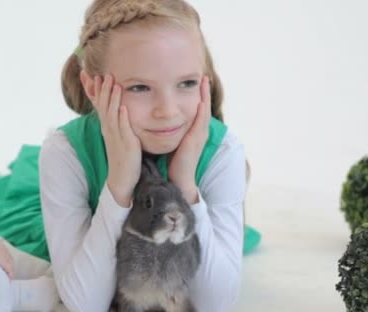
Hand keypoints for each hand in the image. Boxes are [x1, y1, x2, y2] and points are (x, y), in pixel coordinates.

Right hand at [92, 74, 140, 206]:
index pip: (99, 104)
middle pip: (104, 106)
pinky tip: (124, 107)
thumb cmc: (123, 156)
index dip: (95, 90)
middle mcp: (109, 129)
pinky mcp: (126, 144)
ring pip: (112, 114)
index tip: (92, 75)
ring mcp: (116, 136)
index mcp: (107, 126)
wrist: (121, 178)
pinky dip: (123, 116)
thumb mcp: (118, 137)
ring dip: (112, 99)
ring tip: (114, 83)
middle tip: (104, 74)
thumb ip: (119, 122)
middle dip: (103, 89)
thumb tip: (120, 109)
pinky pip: (123, 128)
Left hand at [168, 76, 210, 203]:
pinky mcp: (196, 141)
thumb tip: (162, 122)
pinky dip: (201, 110)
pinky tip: (200, 100)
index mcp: (193, 131)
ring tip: (204, 82)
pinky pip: (200, 122)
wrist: (179, 179)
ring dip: (205, 97)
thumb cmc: (174, 163)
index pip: (197, 109)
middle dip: (204, 92)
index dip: (198, 96)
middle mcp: (199, 132)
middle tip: (203, 76)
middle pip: (204, 107)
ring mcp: (199, 136)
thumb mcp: (174, 142)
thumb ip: (171, 132)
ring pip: (204, 112)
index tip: (196, 82)